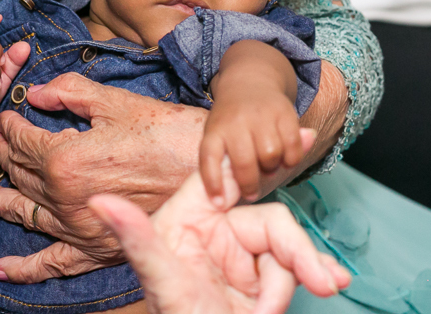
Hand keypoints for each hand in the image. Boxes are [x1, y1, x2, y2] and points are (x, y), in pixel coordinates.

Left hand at [0, 73, 206, 282]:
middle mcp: (66, 200)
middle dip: (1, 154)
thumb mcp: (117, 102)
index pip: (24, 141)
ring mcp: (80, 229)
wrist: (211, 172)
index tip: (6, 115)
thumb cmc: (168, 133)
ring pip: (26, 214)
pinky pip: (54, 263)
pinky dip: (25, 270)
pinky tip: (1, 270)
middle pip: (21, 174)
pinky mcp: (98, 250)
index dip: (11, 125)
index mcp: (66, 160)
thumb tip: (38, 93)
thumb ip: (71, 92)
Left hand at [89, 164, 349, 313]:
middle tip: (324, 284)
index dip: (261, 157)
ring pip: (286, 248)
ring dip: (302, 275)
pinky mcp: (256, 279)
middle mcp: (214, 233)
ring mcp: (238, 257)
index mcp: (186, 220)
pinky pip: (292, 266)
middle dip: (298, 253)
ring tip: (299, 304)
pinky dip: (313, 272)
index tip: (305, 134)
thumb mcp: (159, 281)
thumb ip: (135, 239)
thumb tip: (99, 201)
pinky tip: (331, 281)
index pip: (226, 178)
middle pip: (270, 222)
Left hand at [200, 78, 307, 204]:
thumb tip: (218, 203)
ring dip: (271, 168)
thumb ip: (218, 166)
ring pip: (271, 155)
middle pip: (245, 163)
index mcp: (215, 129)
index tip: (218, 204)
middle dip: (250, 184)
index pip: (209, 158)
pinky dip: (291, 159)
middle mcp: (237, 121)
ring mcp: (261, 115)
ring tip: (267, 167)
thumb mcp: (216, 135)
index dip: (213, 184)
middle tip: (252, 192)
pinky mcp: (284, 111)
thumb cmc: (231, 121)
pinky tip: (285, 159)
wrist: (250, 80)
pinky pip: (292, 146)